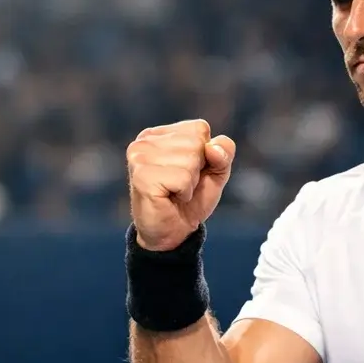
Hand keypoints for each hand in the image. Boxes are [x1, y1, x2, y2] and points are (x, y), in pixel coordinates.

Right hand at [127, 119, 235, 251]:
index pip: (200, 128)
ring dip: (190, 183)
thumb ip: (223, 153)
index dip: (205, 154)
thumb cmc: (191, 200)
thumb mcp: (215, 172)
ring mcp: (139, 157)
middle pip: (196, 143)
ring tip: (175, 192)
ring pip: (190, 160)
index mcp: (159, 134)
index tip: (190, 172)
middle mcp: (144, 141)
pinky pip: (182, 179)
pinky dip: (184, 193)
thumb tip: (212, 148)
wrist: (173, 234)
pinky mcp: (141, 177)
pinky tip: (169, 198)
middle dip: (197, 169)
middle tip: (181, 185)